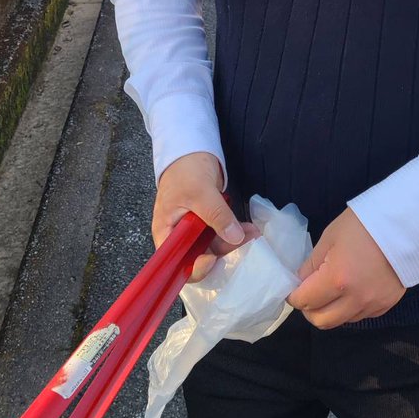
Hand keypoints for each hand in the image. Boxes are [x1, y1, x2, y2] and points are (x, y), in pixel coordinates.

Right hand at [151, 152, 256, 281]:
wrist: (192, 150)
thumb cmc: (185, 170)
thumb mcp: (200, 192)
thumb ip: (216, 215)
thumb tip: (234, 237)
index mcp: (166, 232)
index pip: (177, 262)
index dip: (194, 267)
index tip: (213, 258)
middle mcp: (179, 236)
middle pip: (199, 257)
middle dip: (222, 252)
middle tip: (244, 240)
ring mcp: (194, 230)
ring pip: (214, 246)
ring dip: (233, 241)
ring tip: (252, 232)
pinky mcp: (208, 222)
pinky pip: (222, 233)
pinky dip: (235, 231)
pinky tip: (248, 228)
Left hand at [288, 208, 405, 327]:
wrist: (405, 223)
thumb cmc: (363, 225)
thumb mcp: (330, 238)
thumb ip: (312, 265)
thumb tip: (301, 282)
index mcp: (337, 279)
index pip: (305, 301)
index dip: (294, 296)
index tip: (293, 288)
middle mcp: (355, 299)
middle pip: (322, 321)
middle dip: (310, 309)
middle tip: (310, 292)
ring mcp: (373, 304)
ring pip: (341, 321)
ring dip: (331, 310)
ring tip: (333, 290)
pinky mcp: (386, 305)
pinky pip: (360, 316)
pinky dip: (350, 308)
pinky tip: (353, 289)